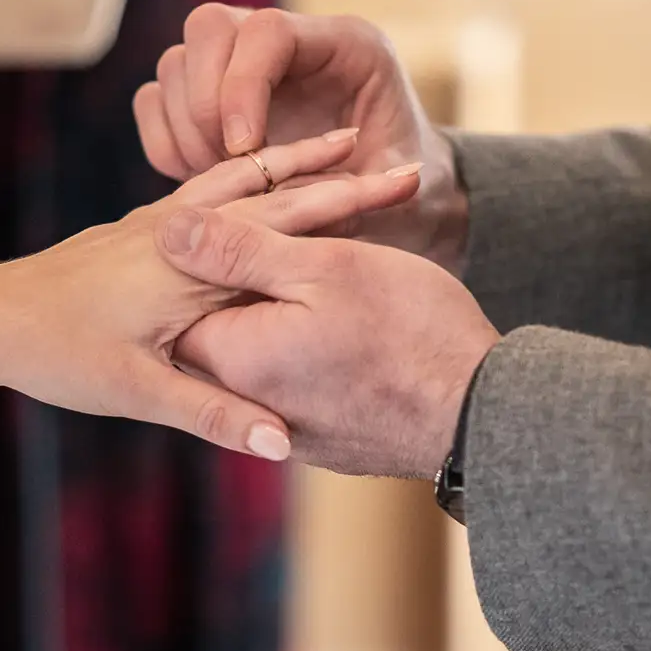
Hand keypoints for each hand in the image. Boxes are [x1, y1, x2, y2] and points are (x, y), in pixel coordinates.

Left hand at [0, 130, 423, 459]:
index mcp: (192, 260)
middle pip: (270, 189)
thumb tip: (281, 443)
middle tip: (386, 151)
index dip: (353, 202)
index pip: (291, 222)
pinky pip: (203, 190)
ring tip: (331, 144)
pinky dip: (243, 175)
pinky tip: (251, 178)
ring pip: (234, 180)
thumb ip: (214, 414)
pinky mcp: (133, 231)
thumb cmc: (57, 357)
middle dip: (331, 171)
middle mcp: (175, 229)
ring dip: (287, 163)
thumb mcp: (139, 393)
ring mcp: (152, 224)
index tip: (406, 183)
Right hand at [134, 5, 469, 269]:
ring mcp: (240, 64)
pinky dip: (167, 144)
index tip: (243, 151)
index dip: (243, 86)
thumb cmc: (406, 194)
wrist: (400, 204)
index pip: (268, 32)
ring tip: (218, 185)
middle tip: (225, 169)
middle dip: (205, 105)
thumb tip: (311, 199)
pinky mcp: (208, 97)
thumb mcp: (398, 189)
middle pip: (208, 29)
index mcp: (345, 45)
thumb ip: (359, 190)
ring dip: (185, 130)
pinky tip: (200, 185)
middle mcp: (287, 42)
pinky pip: (157, 102)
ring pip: (176, 66)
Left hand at [157, 203, 499, 478]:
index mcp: (232, 352)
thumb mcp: (322, 269)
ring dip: (284, 307)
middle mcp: (244, 398)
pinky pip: (293, 378)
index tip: (250, 213)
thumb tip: (170, 231)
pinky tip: (342, 322)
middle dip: (248, 271)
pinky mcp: (320, 436)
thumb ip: (240, 251)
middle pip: (220, 317)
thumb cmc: (409, 334)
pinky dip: (307, 343)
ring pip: (262, 346)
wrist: (479, 416)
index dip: (216, 239)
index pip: (186, 287)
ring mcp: (283, 424)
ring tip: (326, 280)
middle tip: (293, 241)